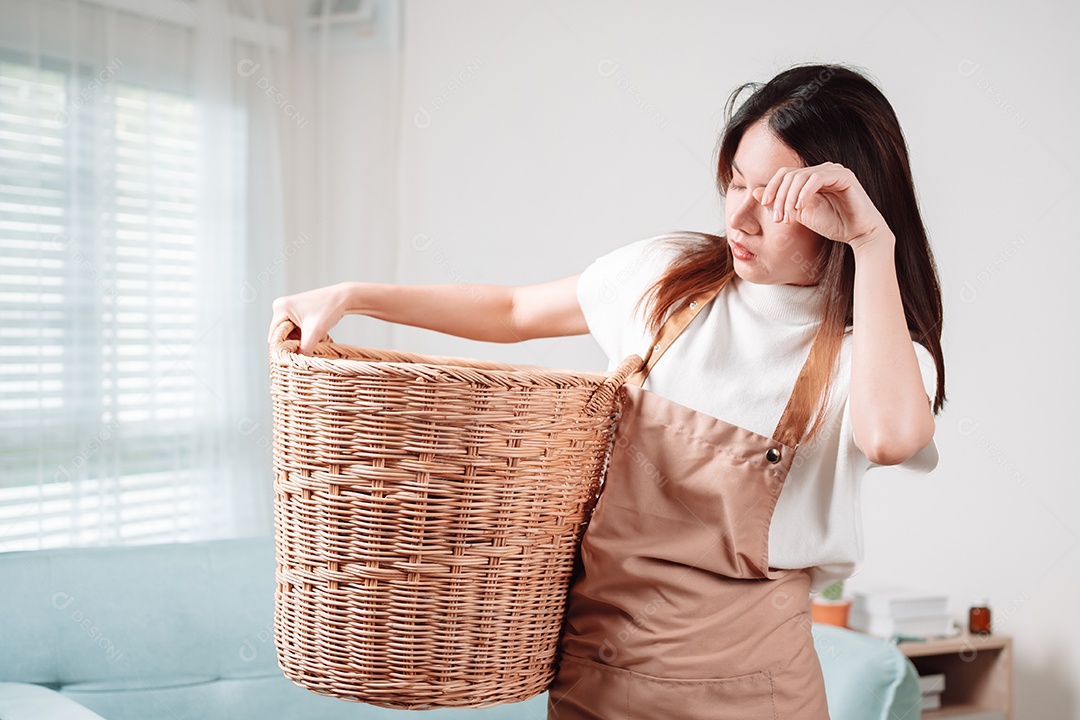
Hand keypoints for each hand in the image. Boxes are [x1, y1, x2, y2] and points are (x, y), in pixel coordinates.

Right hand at [268, 282, 350, 354]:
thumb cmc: (329, 309)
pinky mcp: (296, 311)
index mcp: (280, 308)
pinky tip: (315, 333)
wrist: (344, 297)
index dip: (284, 347)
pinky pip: (295, 329)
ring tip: (314, 337)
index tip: (297, 353)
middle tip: (308, 345)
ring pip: (289, 334)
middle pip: (281, 335)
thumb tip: (297, 365)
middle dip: (294, 343)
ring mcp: (288, 308)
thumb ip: (304, 349)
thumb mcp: (315, 332)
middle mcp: (281, 306)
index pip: (275, 336)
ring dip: (300, 340)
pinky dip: (304, 335)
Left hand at [751, 162, 890, 249]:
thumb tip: (754, 192)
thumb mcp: (800, 214)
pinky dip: (804, 193)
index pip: (784, 174)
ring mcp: (834, 171)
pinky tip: (800, 208)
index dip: (772, 187)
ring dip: (789, 198)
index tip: (765, 205)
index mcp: (812, 177)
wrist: (859, 234)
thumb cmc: (833, 224)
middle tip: (777, 218)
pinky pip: (817, 178)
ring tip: (788, 217)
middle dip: (779, 197)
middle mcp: (822, 170)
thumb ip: (780, 202)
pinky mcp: (844, 176)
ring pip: (800, 176)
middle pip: (789, 175)